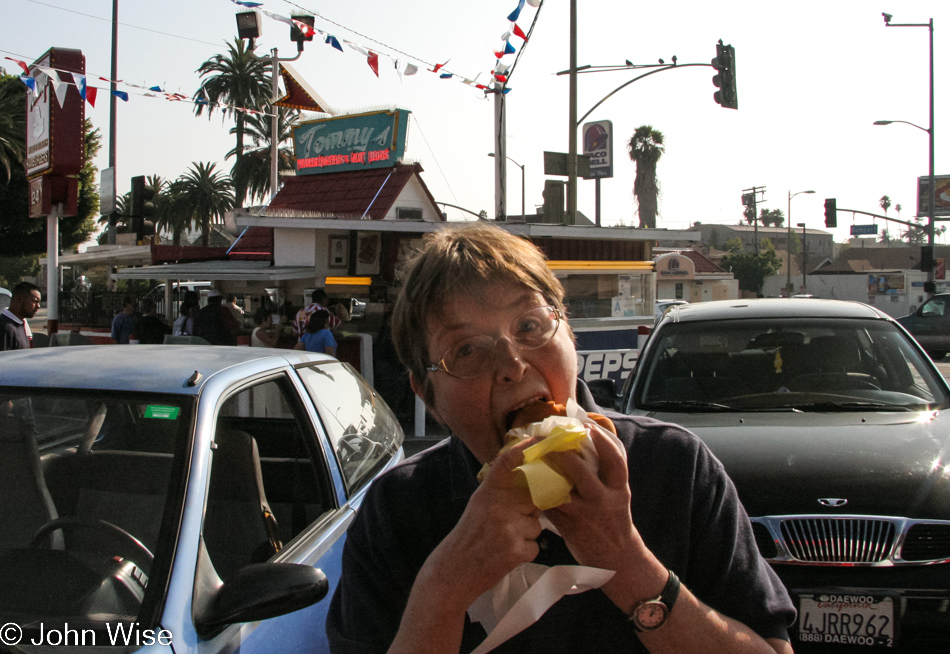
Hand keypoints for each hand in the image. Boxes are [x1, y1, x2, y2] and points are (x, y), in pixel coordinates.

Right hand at [420, 438, 542, 610]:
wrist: (453, 571)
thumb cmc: (469, 538)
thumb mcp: (479, 506)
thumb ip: (500, 494)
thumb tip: (530, 484)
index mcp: (486, 492)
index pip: (507, 463)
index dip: (525, 448)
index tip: (539, 439)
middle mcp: (497, 505)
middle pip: (532, 499)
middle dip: (528, 513)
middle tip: (506, 526)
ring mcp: (507, 527)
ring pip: (536, 525)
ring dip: (526, 536)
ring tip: (503, 543)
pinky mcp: (516, 549)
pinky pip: (535, 546)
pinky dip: (525, 553)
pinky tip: (506, 556)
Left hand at [543, 424, 643, 569]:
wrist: (618, 559)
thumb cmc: (615, 519)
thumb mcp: (619, 495)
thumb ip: (607, 473)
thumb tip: (588, 441)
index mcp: (620, 490)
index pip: (616, 460)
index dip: (603, 440)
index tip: (587, 426)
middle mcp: (604, 500)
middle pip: (583, 472)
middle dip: (565, 454)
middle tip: (552, 440)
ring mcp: (585, 514)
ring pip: (562, 490)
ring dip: (547, 473)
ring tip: (538, 457)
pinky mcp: (569, 526)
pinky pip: (552, 505)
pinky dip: (541, 492)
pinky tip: (531, 480)